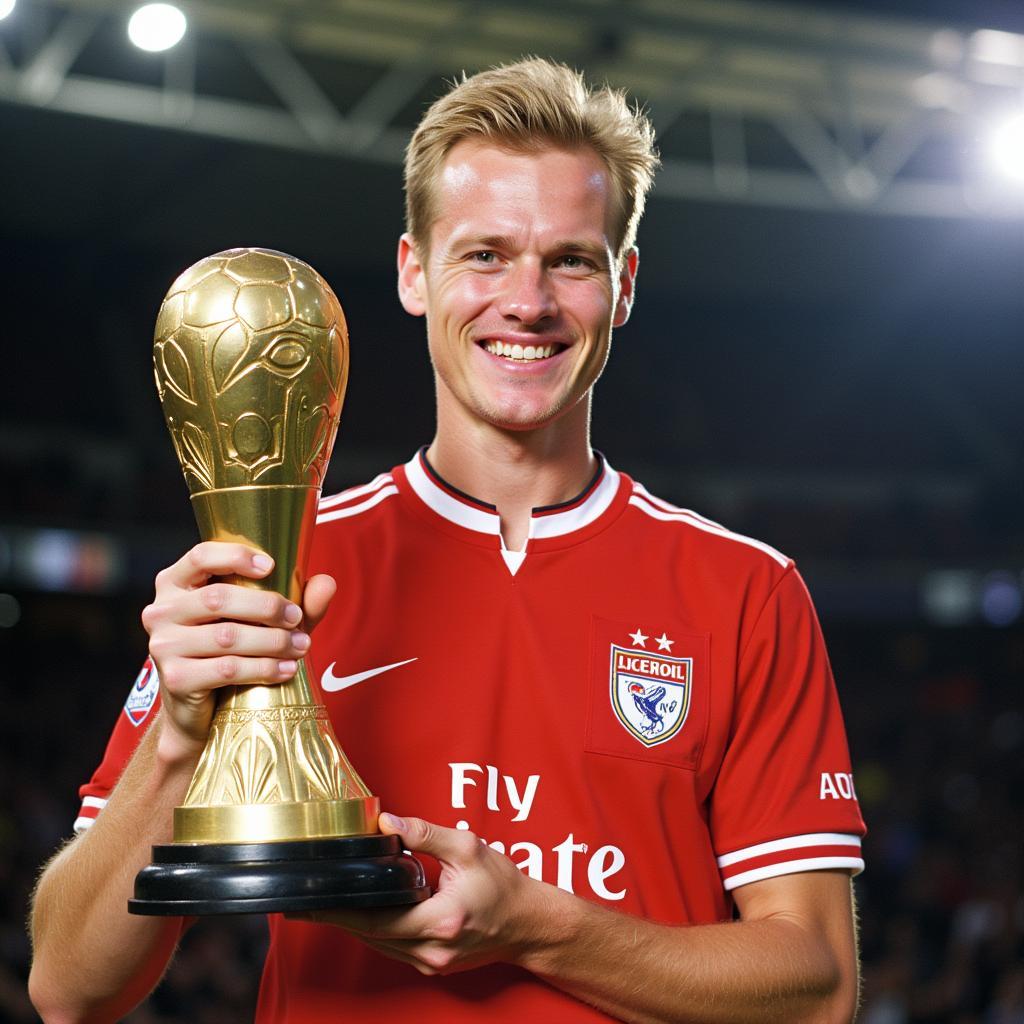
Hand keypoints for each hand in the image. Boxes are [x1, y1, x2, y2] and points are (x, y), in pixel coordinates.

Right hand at [141, 542, 335, 761]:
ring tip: (301, 646)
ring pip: (227, 637)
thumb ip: (293, 601)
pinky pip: (227, 669)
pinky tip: (287, 670)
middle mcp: (161, 611)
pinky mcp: (175, 679)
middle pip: (219, 598)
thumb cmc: (229, 652)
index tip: (272, 566)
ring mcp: (163, 646)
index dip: (235, 556)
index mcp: (175, 583)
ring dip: (272, 641)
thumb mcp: (260, 621)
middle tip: (296, 618)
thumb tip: (327, 583)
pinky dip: (263, 669)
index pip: (200, 556)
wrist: (199, 710)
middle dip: (266, 607)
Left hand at [304, 814, 550, 974]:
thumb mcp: (467, 847)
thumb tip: (387, 820)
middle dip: (339, 918)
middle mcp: (433, 949)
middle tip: (307, 903)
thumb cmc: (503, 886)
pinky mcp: (435, 966)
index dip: (339, 913)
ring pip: (381, 946)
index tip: (310, 906)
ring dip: (357, 926)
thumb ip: (425, 833)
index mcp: (441, 919)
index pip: (375, 920)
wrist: (529, 923)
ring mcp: (433, 963)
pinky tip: (368, 913)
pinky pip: (395, 949)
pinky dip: (379, 932)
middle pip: (371, 936)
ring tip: (331, 905)